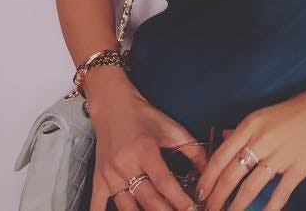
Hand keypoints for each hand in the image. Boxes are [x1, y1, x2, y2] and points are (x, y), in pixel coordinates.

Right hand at [87, 90, 208, 210]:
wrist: (112, 105)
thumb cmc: (143, 116)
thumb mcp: (171, 129)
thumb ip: (193, 150)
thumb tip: (209, 171)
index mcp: (145, 150)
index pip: (164, 182)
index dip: (179, 200)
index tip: (192, 209)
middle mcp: (125, 163)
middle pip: (148, 199)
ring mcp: (110, 174)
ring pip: (127, 207)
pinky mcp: (99, 178)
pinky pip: (97, 204)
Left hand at [194, 88, 305, 210]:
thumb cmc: (294, 111)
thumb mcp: (263, 114)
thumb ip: (242, 129)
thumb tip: (222, 137)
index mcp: (250, 126)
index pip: (220, 157)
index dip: (207, 178)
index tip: (199, 193)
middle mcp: (261, 141)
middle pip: (230, 176)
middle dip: (216, 198)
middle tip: (209, 209)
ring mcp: (280, 155)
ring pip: (250, 188)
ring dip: (236, 207)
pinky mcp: (298, 167)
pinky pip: (280, 193)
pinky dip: (269, 208)